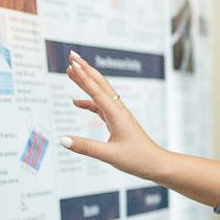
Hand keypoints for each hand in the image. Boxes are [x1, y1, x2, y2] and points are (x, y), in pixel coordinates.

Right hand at [62, 51, 166, 179]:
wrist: (157, 163)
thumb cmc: (138, 159)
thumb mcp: (110, 156)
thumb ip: (86, 147)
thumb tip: (63, 140)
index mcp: (117, 114)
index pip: (96, 91)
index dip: (83, 76)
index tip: (71, 63)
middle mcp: (118, 110)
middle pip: (99, 84)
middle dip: (85, 69)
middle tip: (71, 55)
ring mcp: (118, 114)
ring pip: (100, 92)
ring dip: (86, 81)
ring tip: (71, 71)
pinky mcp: (118, 121)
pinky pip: (100, 106)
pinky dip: (88, 101)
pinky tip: (77, 102)